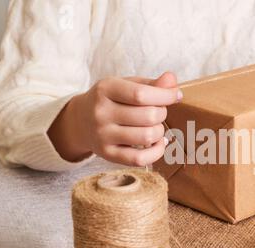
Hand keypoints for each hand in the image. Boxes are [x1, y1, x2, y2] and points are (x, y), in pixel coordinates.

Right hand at [48, 72, 181, 165]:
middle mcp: (101, 113)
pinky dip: (157, 152)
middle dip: (162, 113)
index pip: (141, 94)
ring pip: (147, 137)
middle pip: (148, 116)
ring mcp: (103, 136)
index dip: (165, 96)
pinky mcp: (107, 154)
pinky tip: (157, 143)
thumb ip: (151, 84)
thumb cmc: (111, 100)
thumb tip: (172, 81)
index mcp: (105, 89)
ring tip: (155, 126)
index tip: (175, 95)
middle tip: (158, 112)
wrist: (80, 121)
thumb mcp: (126, 85)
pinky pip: (140, 159)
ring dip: (160, 132)